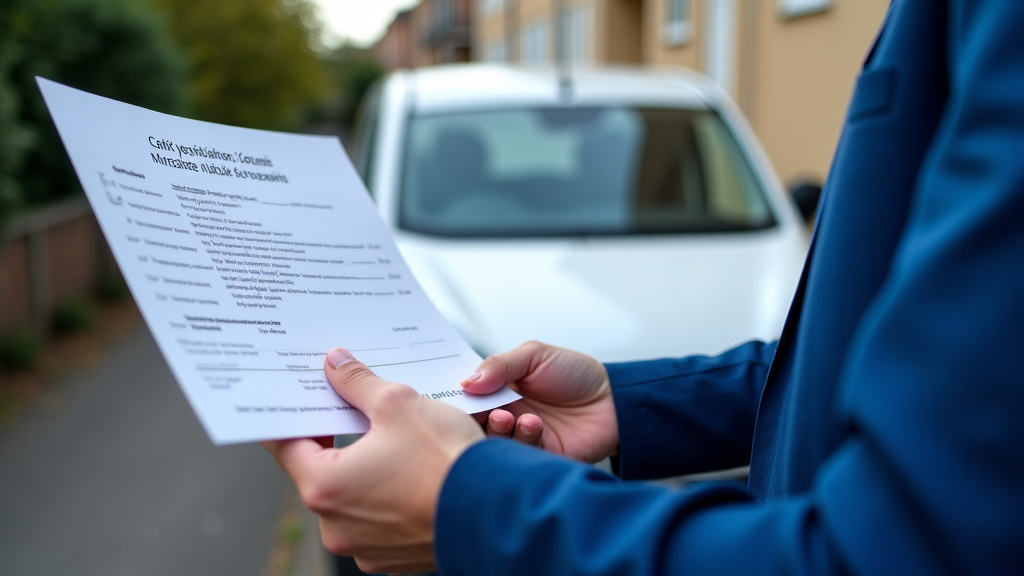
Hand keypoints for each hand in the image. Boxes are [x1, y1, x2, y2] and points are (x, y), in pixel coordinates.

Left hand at [264, 348, 483, 573]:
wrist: (499, 512)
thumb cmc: (447, 461)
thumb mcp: (398, 404)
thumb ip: (358, 383)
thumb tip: (335, 364)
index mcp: (325, 487)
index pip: (286, 445)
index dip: (294, 416)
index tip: (302, 399)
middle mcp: (335, 526)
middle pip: (321, 471)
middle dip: (338, 439)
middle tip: (356, 410)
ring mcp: (364, 547)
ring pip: (353, 496)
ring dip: (366, 468)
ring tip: (395, 442)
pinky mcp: (393, 557)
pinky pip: (379, 518)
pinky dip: (389, 496)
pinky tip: (413, 473)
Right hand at [463, 341, 617, 463]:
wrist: (614, 400)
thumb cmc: (576, 374)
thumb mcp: (536, 356)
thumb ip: (500, 365)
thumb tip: (466, 382)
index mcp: (499, 391)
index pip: (467, 397)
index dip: (456, 397)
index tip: (448, 396)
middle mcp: (505, 416)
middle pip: (473, 423)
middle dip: (472, 417)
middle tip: (482, 408)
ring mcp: (519, 438)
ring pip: (491, 442)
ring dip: (497, 429)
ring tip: (509, 415)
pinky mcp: (536, 458)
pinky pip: (517, 456)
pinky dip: (522, 439)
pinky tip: (535, 425)